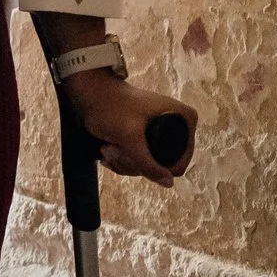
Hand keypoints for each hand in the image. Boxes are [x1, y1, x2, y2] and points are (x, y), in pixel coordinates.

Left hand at [62, 73, 197, 187]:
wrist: (91, 93)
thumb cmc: (110, 107)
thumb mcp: (129, 136)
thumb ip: (147, 162)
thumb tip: (169, 183)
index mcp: (185, 119)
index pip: (181, 161)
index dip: (156, 167)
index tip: (132, 152)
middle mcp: (179, 126)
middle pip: (163, 166)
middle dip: (134, 163)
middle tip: (114, 149)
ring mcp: (163, 133)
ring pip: (149, 166)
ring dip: (124, 162)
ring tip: (109, 148)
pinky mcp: (148, 139)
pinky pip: (140, 162)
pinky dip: (122, 161)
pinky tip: (109, 149)